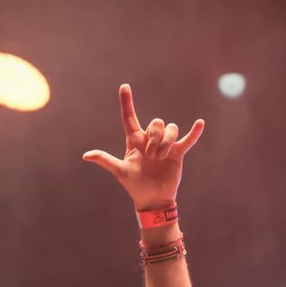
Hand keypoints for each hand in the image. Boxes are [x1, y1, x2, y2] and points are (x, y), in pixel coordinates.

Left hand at [83, 83, 203, 207]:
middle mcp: (150, 140)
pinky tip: (200, 123)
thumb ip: (105, 160)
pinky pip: (188, 139)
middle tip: (151, 156)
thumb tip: (86, 155)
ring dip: (165, 142)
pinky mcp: (178, 152)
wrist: (152, 199)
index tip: (124, 87)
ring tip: (161, 158)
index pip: (130, 118)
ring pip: (170, 128)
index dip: (127, 102)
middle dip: (154, 139)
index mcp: (135, 141)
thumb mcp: (120, 171)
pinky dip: (194, 132)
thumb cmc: (134, 185)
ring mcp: (165, 145)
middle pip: (155, 123)